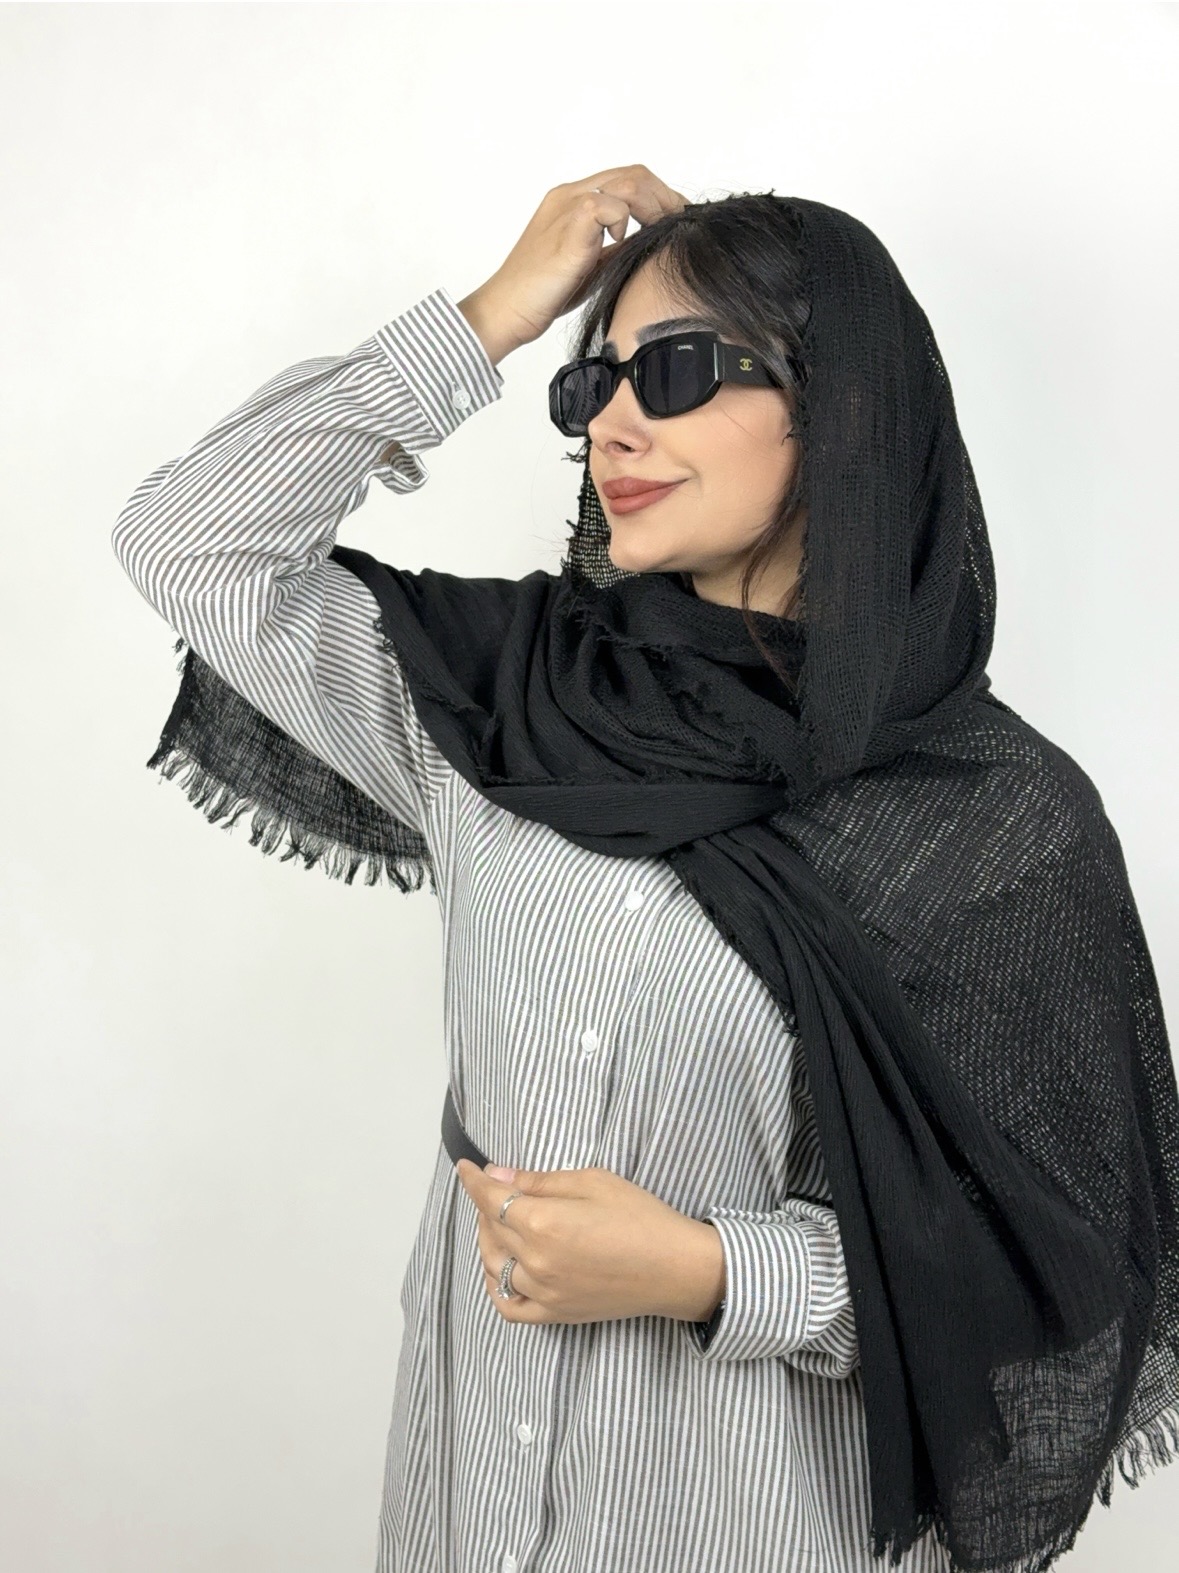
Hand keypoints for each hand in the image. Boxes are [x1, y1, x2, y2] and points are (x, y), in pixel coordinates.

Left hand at [455, 1158, 724, 1325]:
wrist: (675, 1268)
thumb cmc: (641, 1217)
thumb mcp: (592, 1181)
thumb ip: (540, 1181)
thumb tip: (499, 1175)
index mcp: (543, 1223)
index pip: (491, 1199)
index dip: (473, 1180)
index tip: (465, 1167)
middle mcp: (536, 1261)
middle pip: (492, 1229)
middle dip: (487, 1204)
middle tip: (498, 1187)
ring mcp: (543, 1292)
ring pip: (495, 1265)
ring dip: (490, 1240)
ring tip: (501, 1222)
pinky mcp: (555, 1313)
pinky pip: (509, 1307)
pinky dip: (496, 1287)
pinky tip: (501, 1268)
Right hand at [462, 165, 688, 357]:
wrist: (508, 309)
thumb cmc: (543, 294)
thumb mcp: (590, 267)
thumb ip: (614, 249)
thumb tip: (648, 246)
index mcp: (573, 201)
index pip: (626, 180)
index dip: (658, 196)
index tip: (677, 219)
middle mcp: (571, 194)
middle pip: (633, 173)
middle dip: (665, 197)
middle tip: (681, 223)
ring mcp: (569, 205)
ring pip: (628, 182)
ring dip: (653, 207)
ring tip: (659, 232)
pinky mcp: (570, 223)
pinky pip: (612, 204)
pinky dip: (626, 222)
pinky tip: (621, 243)